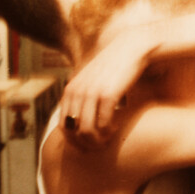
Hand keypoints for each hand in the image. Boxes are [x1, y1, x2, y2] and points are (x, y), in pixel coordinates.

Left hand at [60, 23, 155, 145]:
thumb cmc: (113, 67)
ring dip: (98, 141)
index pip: (63, 126)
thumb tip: (79, 120)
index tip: (87, 146)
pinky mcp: (108, 94)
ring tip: (108, 138)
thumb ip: (82, 95)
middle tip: (99, 146)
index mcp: (70, 90)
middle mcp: (77, 92)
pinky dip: (109, 132)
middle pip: (73, 132)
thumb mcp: (91, 80)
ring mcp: (91, 93)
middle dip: (86, 144)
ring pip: (86, 131)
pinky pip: (103, 124)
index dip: (74, 141)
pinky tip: (116, 127)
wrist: (131, 47)